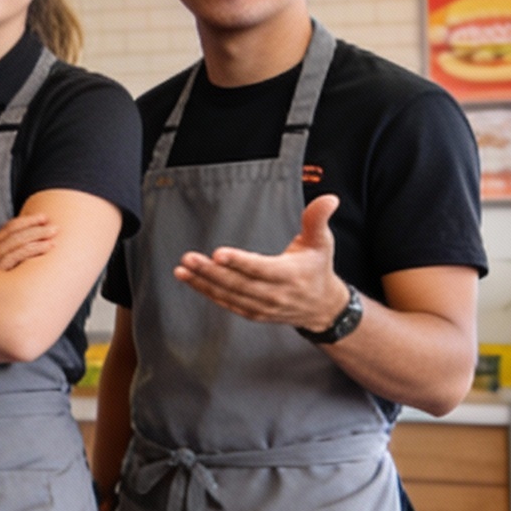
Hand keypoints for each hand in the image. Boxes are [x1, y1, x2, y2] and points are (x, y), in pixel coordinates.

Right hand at [0, 212, 54, 270]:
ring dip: (35, 234)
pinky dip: (30, 249)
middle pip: (8, 234)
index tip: (43, 218)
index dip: (23, 222)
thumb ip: (14, 268)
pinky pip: (13, 257)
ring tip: (54, 233)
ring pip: (11, 243)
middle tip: (54, 225)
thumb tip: (34, 261)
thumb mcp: (2, 282)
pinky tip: (47, 246)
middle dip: (32, 225)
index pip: (4, 232)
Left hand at [173, 193, 351, 328]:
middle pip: (239, 284)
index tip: (219, 253)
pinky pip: (227, 303)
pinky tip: (190, 279)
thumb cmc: (317, 268)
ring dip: (203, 282)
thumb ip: (318, 219)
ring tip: (183, 268)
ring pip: (229, 295)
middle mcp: (275, 294)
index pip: (262, 269)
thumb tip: (328, 198)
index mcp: (291, 275)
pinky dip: (207, 292)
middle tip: (189, 258)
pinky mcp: (253, 313)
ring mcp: (263, 306)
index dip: (240, 262)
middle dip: (212, 272)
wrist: (322, 306)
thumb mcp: (322, 242)